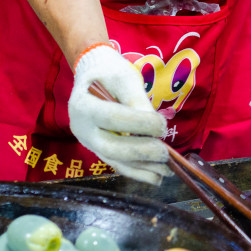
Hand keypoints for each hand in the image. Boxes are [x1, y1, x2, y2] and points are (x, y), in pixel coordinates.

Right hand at [68, 44, 169, 184]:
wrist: (93, 77)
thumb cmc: (109, 73)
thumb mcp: (124, 77)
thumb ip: (137, 99)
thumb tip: (154, 123)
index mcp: (83, 105)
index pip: (113, 119)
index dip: (139, 125)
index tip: (162, 125)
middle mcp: (82, 129)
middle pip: (112, 147)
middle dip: (142, 152)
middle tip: (166, 153)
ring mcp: (89, 143)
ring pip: (116, 161)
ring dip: (144, 168)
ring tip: (168, 170)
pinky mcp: (99, 151)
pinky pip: (118, 165)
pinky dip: (138, 172)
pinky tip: (157, 177)